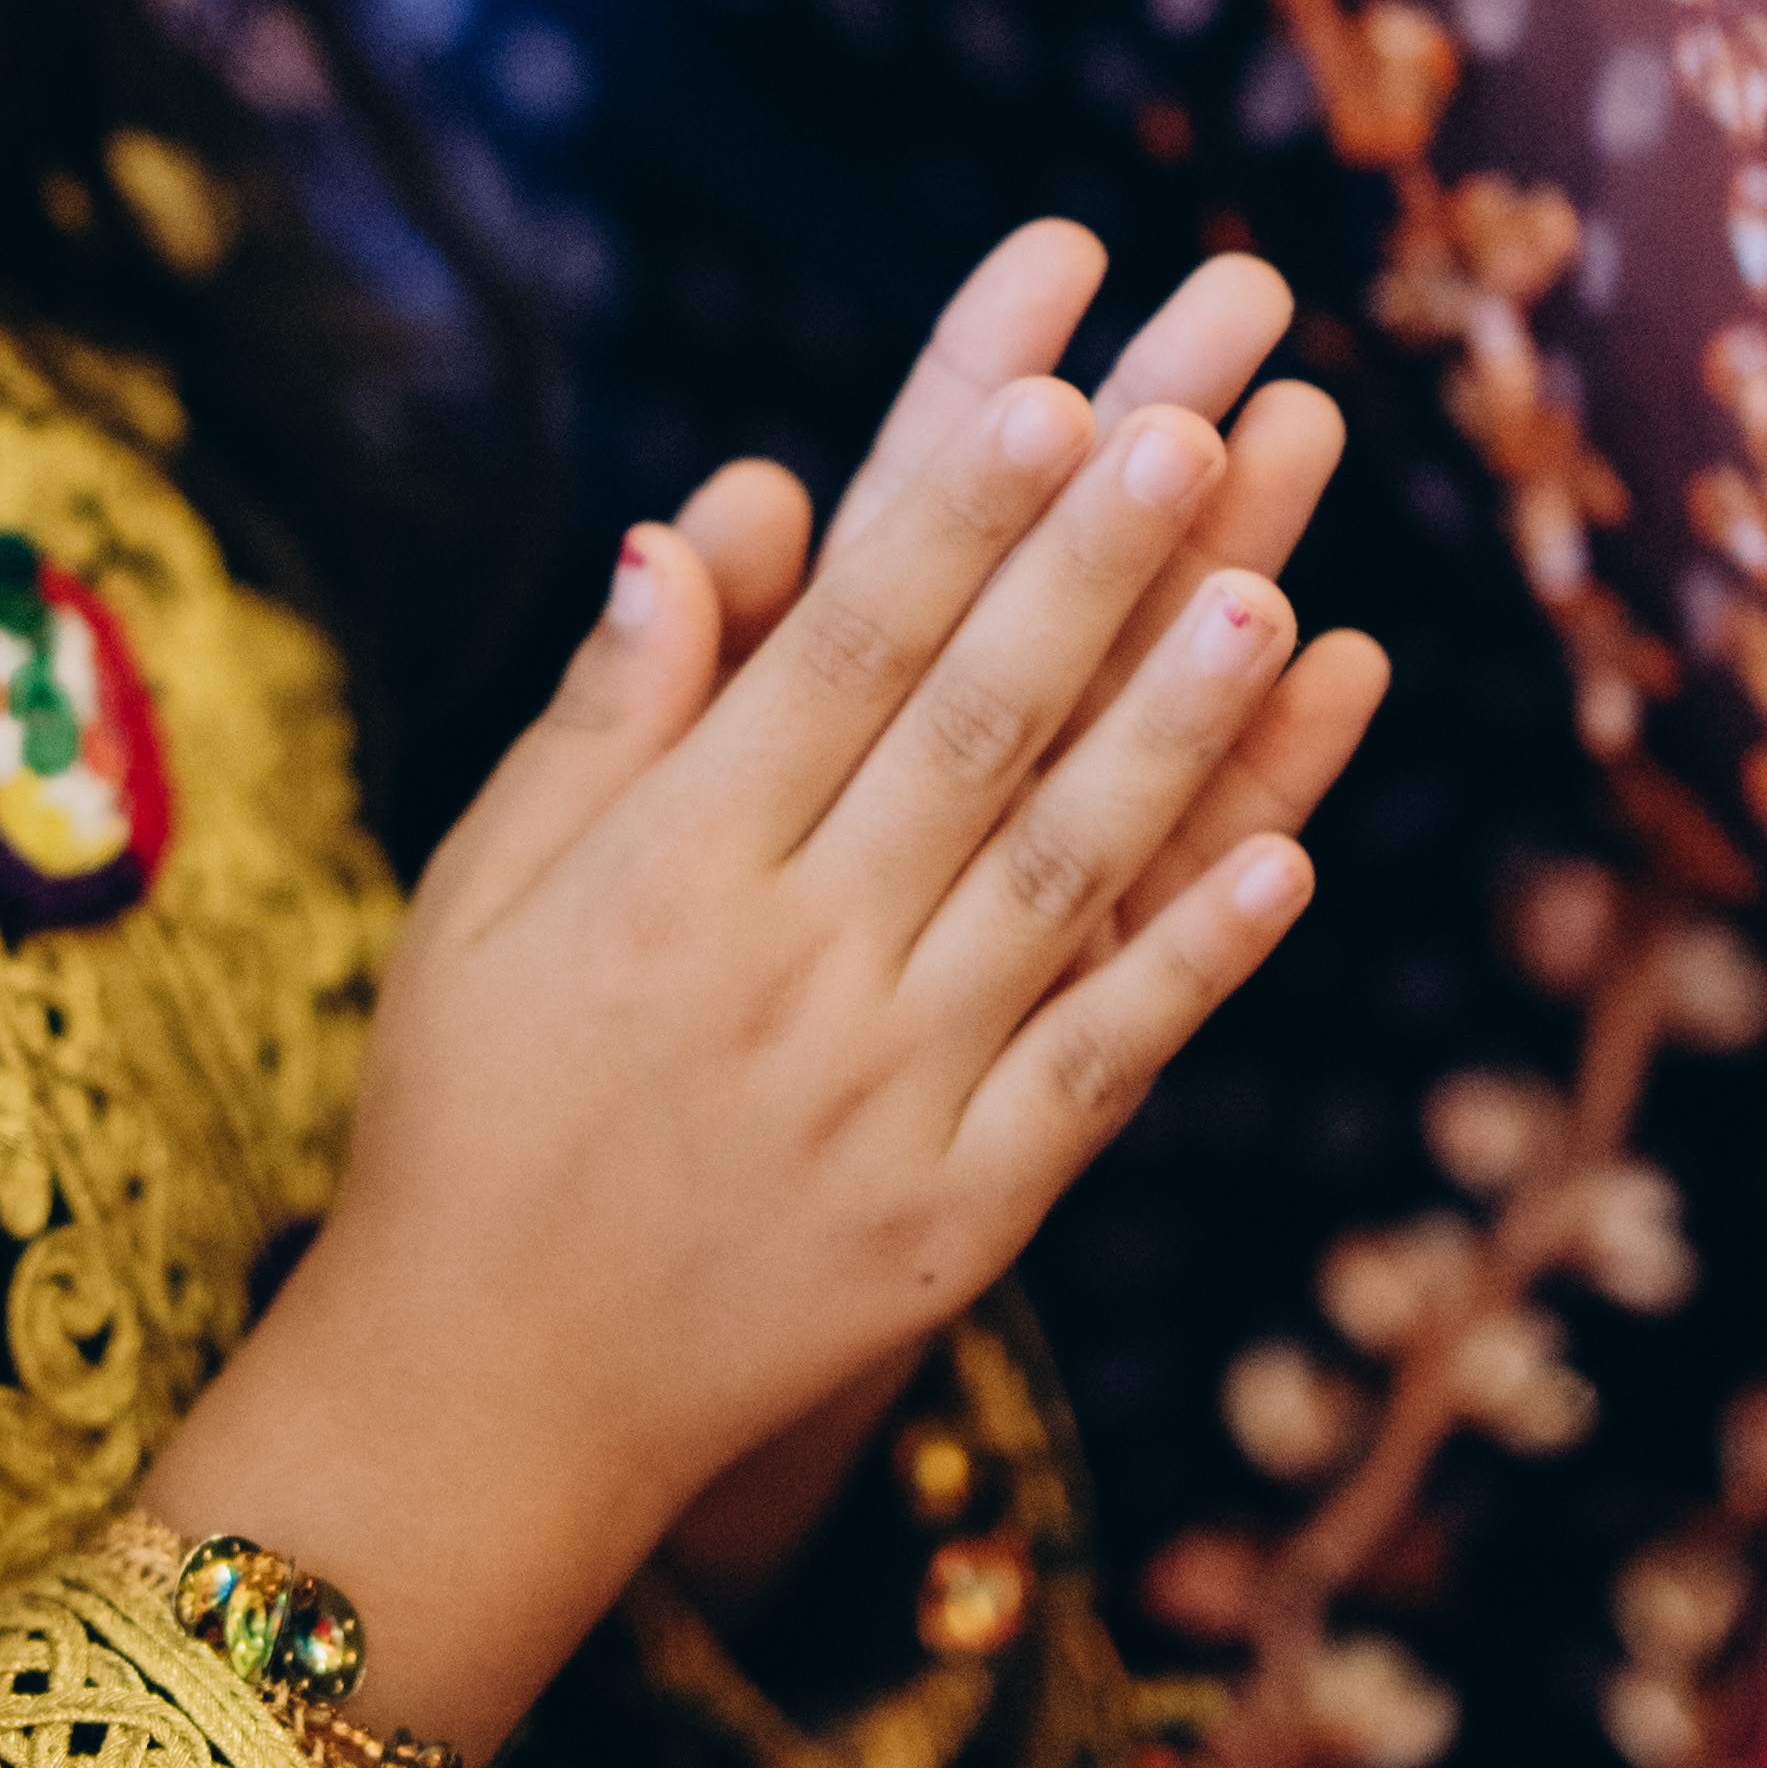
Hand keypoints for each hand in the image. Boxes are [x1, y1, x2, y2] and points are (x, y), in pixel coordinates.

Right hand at [140, 222, 1384, 1767]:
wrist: (484, 1397)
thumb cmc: (472, 1101)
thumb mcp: (486, 886)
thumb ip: (612, 705)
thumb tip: (713, 505)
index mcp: (664, 869)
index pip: (836, 646)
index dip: (947, 504)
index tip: (1047, 370)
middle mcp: (784, 968)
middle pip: (967, 728)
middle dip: (1090, 560)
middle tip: (1206, 409)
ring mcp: (884, 1098)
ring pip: (1056, 883)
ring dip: (1176, 734)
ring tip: (1276, 588)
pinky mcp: (958, 1219)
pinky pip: (1096, 1074)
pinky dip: (1192, 967)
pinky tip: (1294, 860)